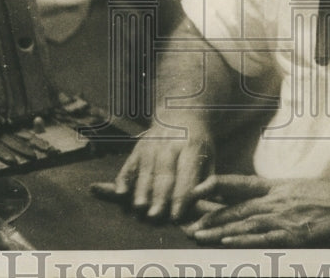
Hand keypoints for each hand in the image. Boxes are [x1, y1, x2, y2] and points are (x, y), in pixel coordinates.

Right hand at [91, 123, 214, 220]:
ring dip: (142, 189)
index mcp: (191, 146)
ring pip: (146, 169)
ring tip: (139, 207)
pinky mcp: (138, 146)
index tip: (176, 215)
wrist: (180, 113)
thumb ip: (207, 181)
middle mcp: (170, 143)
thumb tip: (201, 200)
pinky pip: (129, 163)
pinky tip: (120, 192)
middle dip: (159, 196)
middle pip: (164, 173)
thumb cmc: (198, 144)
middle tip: (155, 216)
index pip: (186, 174)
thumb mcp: (209, 157)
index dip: (181, 196)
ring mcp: (152, 143)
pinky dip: (124, 177)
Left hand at [183, 175, 329, 246]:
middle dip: (210, 215)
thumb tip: (256, 202)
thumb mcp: (299, 190)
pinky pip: (264, 237)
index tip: (197, 189)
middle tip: (188, 222)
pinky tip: (227, 241)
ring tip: (198, 234)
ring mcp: (286, 217)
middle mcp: (278, 199)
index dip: (217, 185)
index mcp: (278, 186)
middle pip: (237, 207)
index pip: (241, 183)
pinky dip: (244, 239)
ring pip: (245, 222)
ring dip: (219, 230)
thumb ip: (276, 196)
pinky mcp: (295, 235)